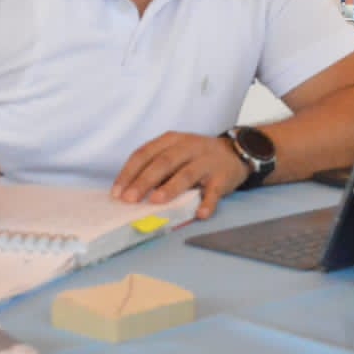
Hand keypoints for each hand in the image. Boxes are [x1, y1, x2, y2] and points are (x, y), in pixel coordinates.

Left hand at [112, 132, 246, 219]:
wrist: (236, 152)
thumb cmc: (197, 156)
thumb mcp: (176, 152)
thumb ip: (156, 167)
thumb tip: (130, 192)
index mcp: (172, 140)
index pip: (145, 153)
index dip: (129, 172)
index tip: (117, 192)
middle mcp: (189, 146)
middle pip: (164, 162)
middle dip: (144, 181)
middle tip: (130, 199)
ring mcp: (207, 161)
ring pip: (187, 173)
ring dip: (170, 188)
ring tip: (156, 202)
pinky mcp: (223, 176)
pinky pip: (214, 191)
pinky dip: (207, 202)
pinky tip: (199, 213)